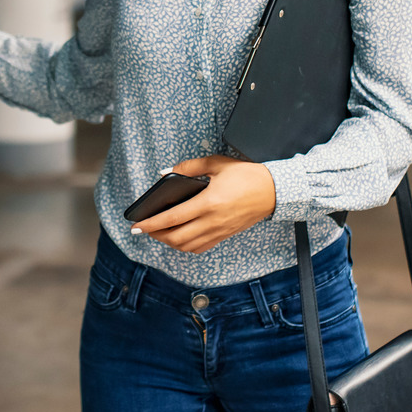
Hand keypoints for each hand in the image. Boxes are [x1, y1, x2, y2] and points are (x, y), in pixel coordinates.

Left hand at [131, 155, 276, 253]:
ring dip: (169, 242)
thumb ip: (189, 167)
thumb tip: (165, 172)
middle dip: (156, 236)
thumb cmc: (246, 175)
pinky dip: (185, 246)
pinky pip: (200, 247)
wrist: (274, 190)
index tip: (136, 226)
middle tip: (144, 230)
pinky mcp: (225, 235)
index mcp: (208, 202)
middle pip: (176, 237)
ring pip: (187, 246)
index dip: (151, 223)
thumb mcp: (216, 163)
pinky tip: (179, 237)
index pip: (172, 218)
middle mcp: (212, 221)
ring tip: (159, 233)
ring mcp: (219, 231)